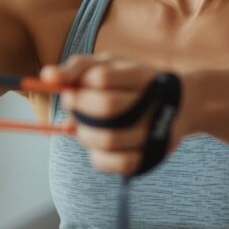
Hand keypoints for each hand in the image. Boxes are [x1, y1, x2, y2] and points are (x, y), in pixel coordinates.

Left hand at [40, 53, 191, 175]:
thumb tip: (45, 76)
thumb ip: (78, 68)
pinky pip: (120, 163)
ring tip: (81, 128)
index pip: (101, 77)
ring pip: (109, 138)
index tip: (68, 90)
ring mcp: (155, 129)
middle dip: (80, 109)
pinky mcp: (154, 153)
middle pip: (106, 107)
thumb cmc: (135, 81)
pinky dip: (98, 158)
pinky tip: (94, 147)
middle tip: (72, 106)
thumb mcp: (111, 64)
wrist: (183, 102)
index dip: (77, 86)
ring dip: (84, 135)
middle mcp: (153, 101)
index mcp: (142, 74)